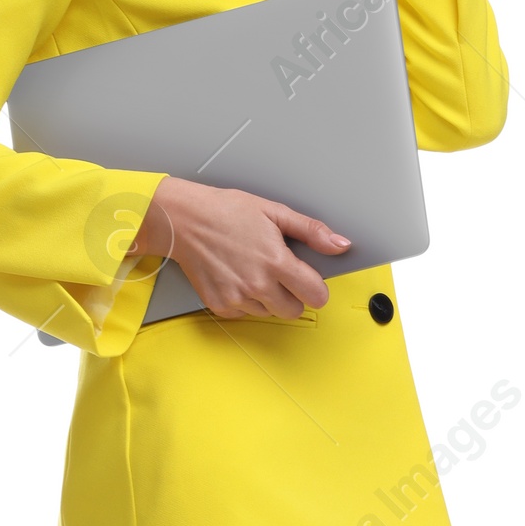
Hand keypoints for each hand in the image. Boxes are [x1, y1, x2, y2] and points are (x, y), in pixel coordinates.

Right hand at [131, 174, 349, 319]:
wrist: (184, 220)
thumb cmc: (226, 211)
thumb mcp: (274, 212)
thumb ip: (311, 231)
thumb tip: (340, 245)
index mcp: (276, 261)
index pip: (316, 296)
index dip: (316, 287)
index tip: (307, 279)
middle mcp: (258, 284)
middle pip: (294, 310)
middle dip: (292, 295)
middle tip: (278, 273)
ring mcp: (238, 298)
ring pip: (269, 313)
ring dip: (267, 298)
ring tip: (252, 270)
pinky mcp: (220, 306)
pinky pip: (245, 314)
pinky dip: (245, 301)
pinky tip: (237, 278)